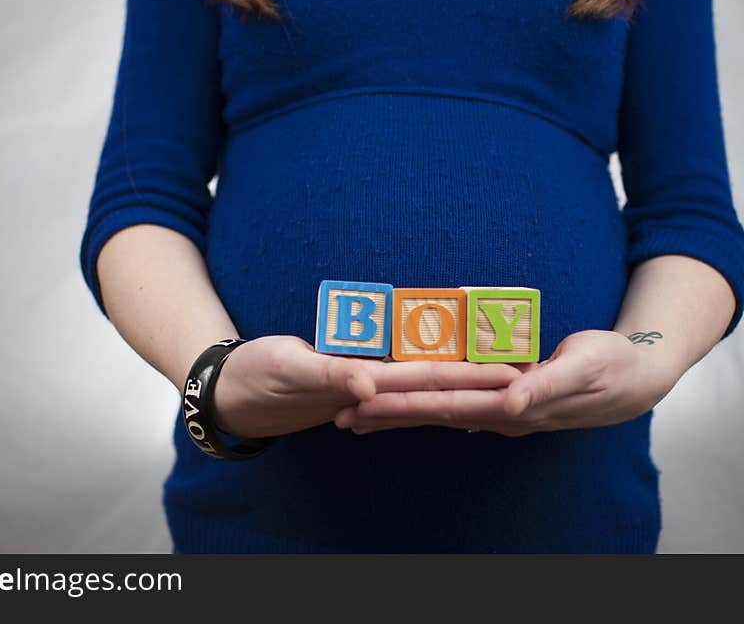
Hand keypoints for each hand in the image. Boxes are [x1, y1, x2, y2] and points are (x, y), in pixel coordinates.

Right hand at [213, 335, 520, 437]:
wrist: (230, 391)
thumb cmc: (255, 377)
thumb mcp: (289, 370)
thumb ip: (331, 375)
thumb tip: (372, 386)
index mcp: (363, 384)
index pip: (430, 379)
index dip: (471, 377)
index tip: (514, 375)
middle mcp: (370, 385)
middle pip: (436, 379)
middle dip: (479, 375)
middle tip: (527, 366)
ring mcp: (361, 382)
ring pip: (420, 377)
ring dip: (458, 375)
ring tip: (497, 368)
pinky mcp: (348, 374)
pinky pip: (394, 373)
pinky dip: (423, 374)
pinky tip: (443, 373)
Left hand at [335, 330, 677, 436]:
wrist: (632, 379)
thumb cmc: (608, 366)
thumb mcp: (583, 367)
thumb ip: (546, 384)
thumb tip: (510, 404)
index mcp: (510, 404)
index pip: (444, 405)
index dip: (403, 405)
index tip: (364, 404)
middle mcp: (497, 413)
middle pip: (429, 415)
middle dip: (384, 417)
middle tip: (340, 418)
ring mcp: (498, 411)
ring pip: (437, 414)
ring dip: (397, 417)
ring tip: (357, 420)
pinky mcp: (501, 403)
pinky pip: (453, 406)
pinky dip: (423, 408)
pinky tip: (402, 413)